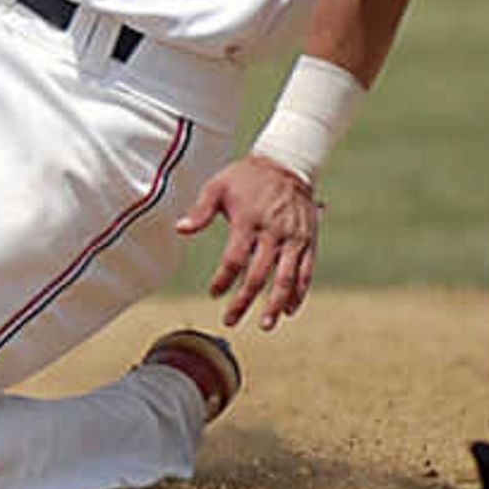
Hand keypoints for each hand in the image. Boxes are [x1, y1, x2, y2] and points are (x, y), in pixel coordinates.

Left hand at [178, 157, 319, 329]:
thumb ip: (200, 210)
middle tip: (230, 320)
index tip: (213, 293)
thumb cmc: (246, 177)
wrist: (287, 164)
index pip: (234, 259)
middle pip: (258, 274)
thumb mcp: (218, 186)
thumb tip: (180, 229)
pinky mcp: (308, 241)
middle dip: (244, 300)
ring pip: (286, 278)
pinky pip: (306, 272)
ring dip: (275, 304)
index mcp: (248, 221)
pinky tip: (288, 310)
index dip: (223, 280)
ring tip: (265, 324)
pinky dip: (299, 293)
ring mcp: (293, 239)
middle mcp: (273, 232)